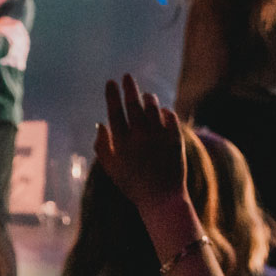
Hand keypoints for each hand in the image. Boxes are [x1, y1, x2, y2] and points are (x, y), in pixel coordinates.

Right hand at [93, 75, 188, 215]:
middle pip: (134, 105)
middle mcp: (140, 137)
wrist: (161, 199)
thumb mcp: (111, 168)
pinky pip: (170, 118)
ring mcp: (159, 137)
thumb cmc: (132, 185)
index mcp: (122, 143)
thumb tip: (100, 124)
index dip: (112, 95)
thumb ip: (102, 146)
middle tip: (127, 76)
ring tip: (145, 95)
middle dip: (129, 88)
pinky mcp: (175, 140)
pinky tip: (162, 111)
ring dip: (148, 99)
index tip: (110, 82)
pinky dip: (165, 112)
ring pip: (153, 109)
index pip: (115, 112)